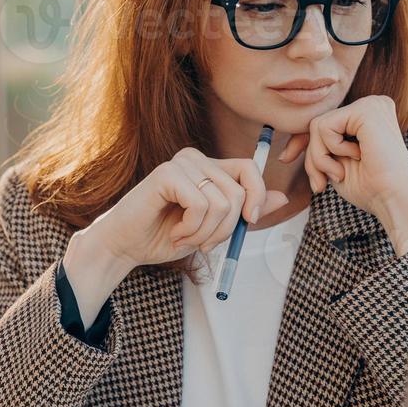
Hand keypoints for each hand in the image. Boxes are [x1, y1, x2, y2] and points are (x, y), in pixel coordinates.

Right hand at [62, 147, 289, 319]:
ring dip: (206, 233)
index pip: (249, 169)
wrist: (126, 246)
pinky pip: (201, 205)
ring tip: (184, 238)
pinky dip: (192, 229)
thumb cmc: (164, 236)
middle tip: (203, 242)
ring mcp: (181, 164)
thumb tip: (281, 198)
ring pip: (223, 202)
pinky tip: (175, 233)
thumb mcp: (214, 228)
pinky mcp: (167, 174)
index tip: (250, 223)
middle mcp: (196, 159)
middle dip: (227, 228)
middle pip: (239, 191)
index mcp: (208, 167)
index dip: (257, 196)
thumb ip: (244, 213)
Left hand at [278, 95, 407, 255]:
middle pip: (318, 124)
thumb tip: (287, 152)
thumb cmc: (369, 188)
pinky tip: (355, 158)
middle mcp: (371, 105)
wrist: (392, 199)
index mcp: (368, 117)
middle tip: (321, 184)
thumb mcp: (335, 165)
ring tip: (340, 173)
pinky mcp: (366, 110)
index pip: (325, 122)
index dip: (301, 141)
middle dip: (313, 157)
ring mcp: (370, 104)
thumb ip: (319, 149)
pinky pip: (324, 126)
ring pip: (317, 125)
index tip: (285, 158)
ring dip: (320, 157)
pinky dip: (330, 150)